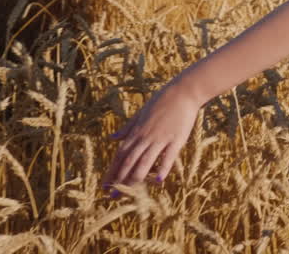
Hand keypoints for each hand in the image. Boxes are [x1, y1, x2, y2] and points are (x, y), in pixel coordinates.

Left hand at [102, 80, 200, 197]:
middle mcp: (145, 137)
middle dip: (119, 179)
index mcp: (136, 132)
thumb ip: (127, 128)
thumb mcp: (140, 114)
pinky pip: (168, 156)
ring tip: (129, 193)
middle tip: (112, 196)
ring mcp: (160, 139)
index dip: (112, 171)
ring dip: (136, 178)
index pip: (120, 155)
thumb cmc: (161, 102)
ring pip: (145, 161)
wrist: (182, 92)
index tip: (105, 185)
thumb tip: (112, 138)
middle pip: (129, 161)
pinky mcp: (176, 139)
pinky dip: (162, 168)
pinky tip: (158, 180)